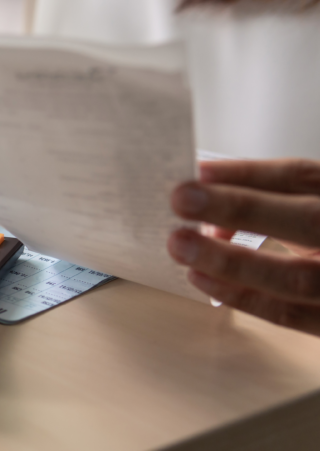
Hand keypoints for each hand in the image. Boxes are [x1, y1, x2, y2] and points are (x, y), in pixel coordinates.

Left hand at [168, 159, 319, 334]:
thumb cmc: (319, 238)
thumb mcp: (307, 209)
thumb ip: (269, 205)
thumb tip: (207, 215)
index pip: (303, 176)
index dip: (249, 173)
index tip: (198, 171)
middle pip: (308, 220)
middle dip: (240, 208)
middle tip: (181, 200)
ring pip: (296, 276)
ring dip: (230, 261)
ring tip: (181, 245)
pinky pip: (289, 315)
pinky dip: (241, 296)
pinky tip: (201, 278)